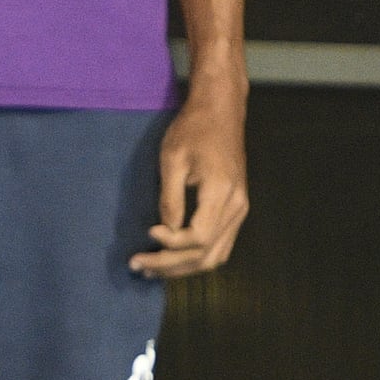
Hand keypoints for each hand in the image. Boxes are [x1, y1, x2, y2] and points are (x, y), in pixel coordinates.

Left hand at [135, 93, 246, 278]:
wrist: (221, 110)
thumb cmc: (193, 129)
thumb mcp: (173, 159)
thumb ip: (170, 198)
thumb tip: (164, 231)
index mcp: (221, 192)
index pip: (198, 236)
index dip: (171, 243)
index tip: (148, 232)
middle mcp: (237, 206)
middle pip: (206, 254)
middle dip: (171, 265)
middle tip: (138, 265)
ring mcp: (240, 209)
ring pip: (216, 256)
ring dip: (184, 267)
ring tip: (152, 269)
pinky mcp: (237, 209)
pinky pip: (221, 245)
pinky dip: (197, 257)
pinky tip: (174, 259)